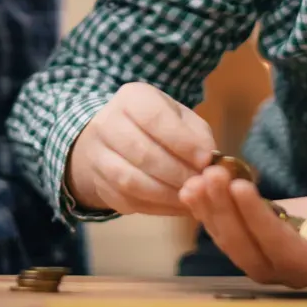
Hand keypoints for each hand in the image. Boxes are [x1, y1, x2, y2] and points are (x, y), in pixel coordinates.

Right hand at [65, 83, 214, 214]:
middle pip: (142, 153)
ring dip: (165, 193)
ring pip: (130, 180)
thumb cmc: (156, 125)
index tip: (206, 159)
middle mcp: (107, 124)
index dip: (182, 142)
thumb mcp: (179, 117)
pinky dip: (155, 207)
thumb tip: (210, 160)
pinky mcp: (98, 183)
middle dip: (177, 172)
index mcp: (131, 99)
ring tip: (190, 196)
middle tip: (201, 184)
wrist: (112, 137)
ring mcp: (97, 155)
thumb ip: (197, 135)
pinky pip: (125, 200)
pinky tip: (175, 205)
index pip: (154, 119)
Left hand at [180, 165, 306, 287]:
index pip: (278, 243)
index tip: (240, 186)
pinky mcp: (245, 242)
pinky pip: (221, 231)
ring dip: (208, 208)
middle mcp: (278, 270)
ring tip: (195, 180)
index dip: (257, 216)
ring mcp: (258, 258)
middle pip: (244, 244)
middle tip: (211, 175)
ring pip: (227, 238)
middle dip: (224, 209)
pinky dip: (203, 210)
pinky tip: (189, 189)